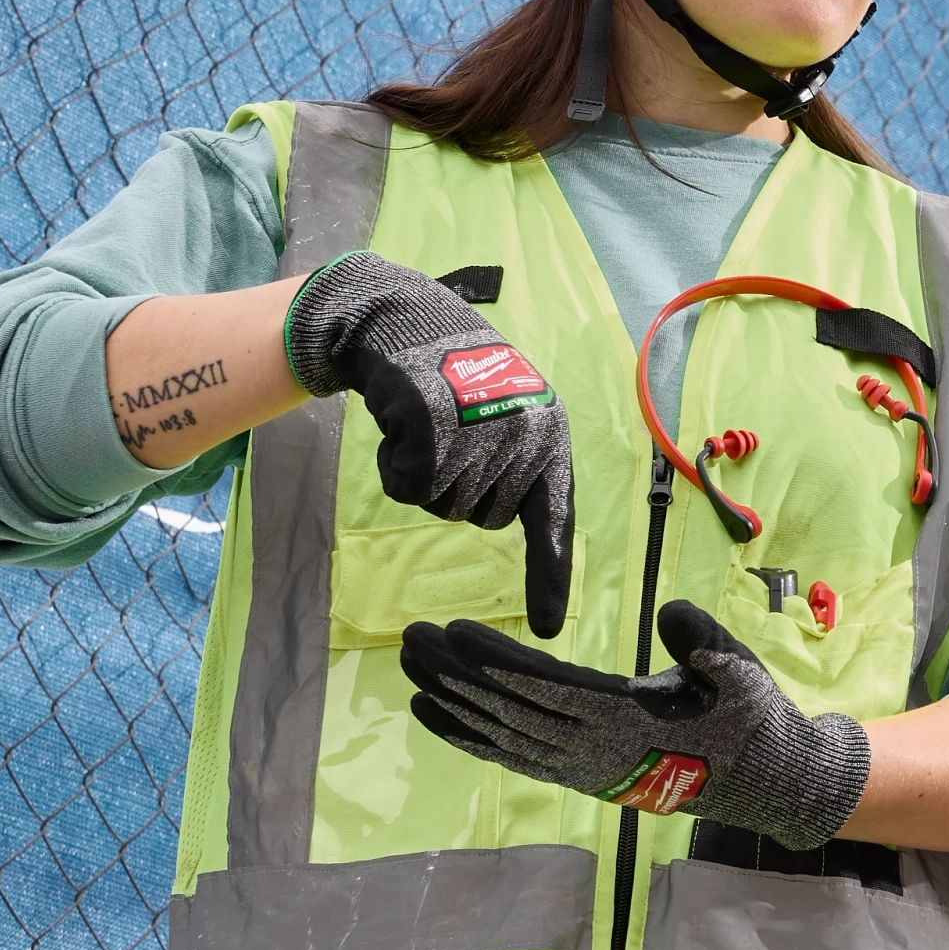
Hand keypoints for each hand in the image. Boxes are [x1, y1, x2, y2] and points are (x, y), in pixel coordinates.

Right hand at [285, 254, 576, 640]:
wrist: (404, 319)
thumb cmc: (455, 376)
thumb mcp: (505, 415)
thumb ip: (517, 466)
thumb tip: (511, 517)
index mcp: (549, 437)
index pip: (554, 520)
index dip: (549, 579)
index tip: (549, 630)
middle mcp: (523, 437)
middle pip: (483, 516)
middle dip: (458, 490)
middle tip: (448, 437)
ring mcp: (478, 432)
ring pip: (443, 504)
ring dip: (424, 475)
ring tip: (427, 424)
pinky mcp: (431, 427)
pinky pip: (408, 487)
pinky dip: (394, 465)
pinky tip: (400, 425)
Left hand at [402, 600, 873, 848]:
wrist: (761, 781)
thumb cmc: (751, 718)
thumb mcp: (741, 671)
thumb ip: (704, 641)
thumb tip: (672, 610)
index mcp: (629, 721)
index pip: (549, 690)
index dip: (498, 664)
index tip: (456, 633)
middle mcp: (594, 750)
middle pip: (510, 711)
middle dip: (457, 676)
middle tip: (411, 638)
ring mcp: (581, 767)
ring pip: (502, 734)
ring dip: (452, 700)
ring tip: (410, 664)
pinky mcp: (576, 774)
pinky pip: (510, 756)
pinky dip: (467, 736)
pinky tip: (431, 712)